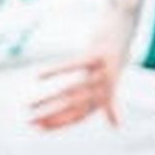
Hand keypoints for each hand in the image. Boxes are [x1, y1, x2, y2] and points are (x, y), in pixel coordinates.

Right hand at [31, 13, 133, 129]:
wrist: (125, 27)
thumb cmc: (114, 57)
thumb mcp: (113, 80)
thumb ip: (112, 104)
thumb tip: (116, 126)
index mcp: (105, 96)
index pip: (78, 116)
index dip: (58, 123)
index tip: (38, 127)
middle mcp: (104, 87)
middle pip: (74, 106)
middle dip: (50, 116)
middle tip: (28, 121)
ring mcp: (102, 70)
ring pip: (71, 89)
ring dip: (48, 99)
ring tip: (29, 104)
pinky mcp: (97, 54)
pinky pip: (73, 64)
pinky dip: (55, 71)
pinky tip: (38, 76)